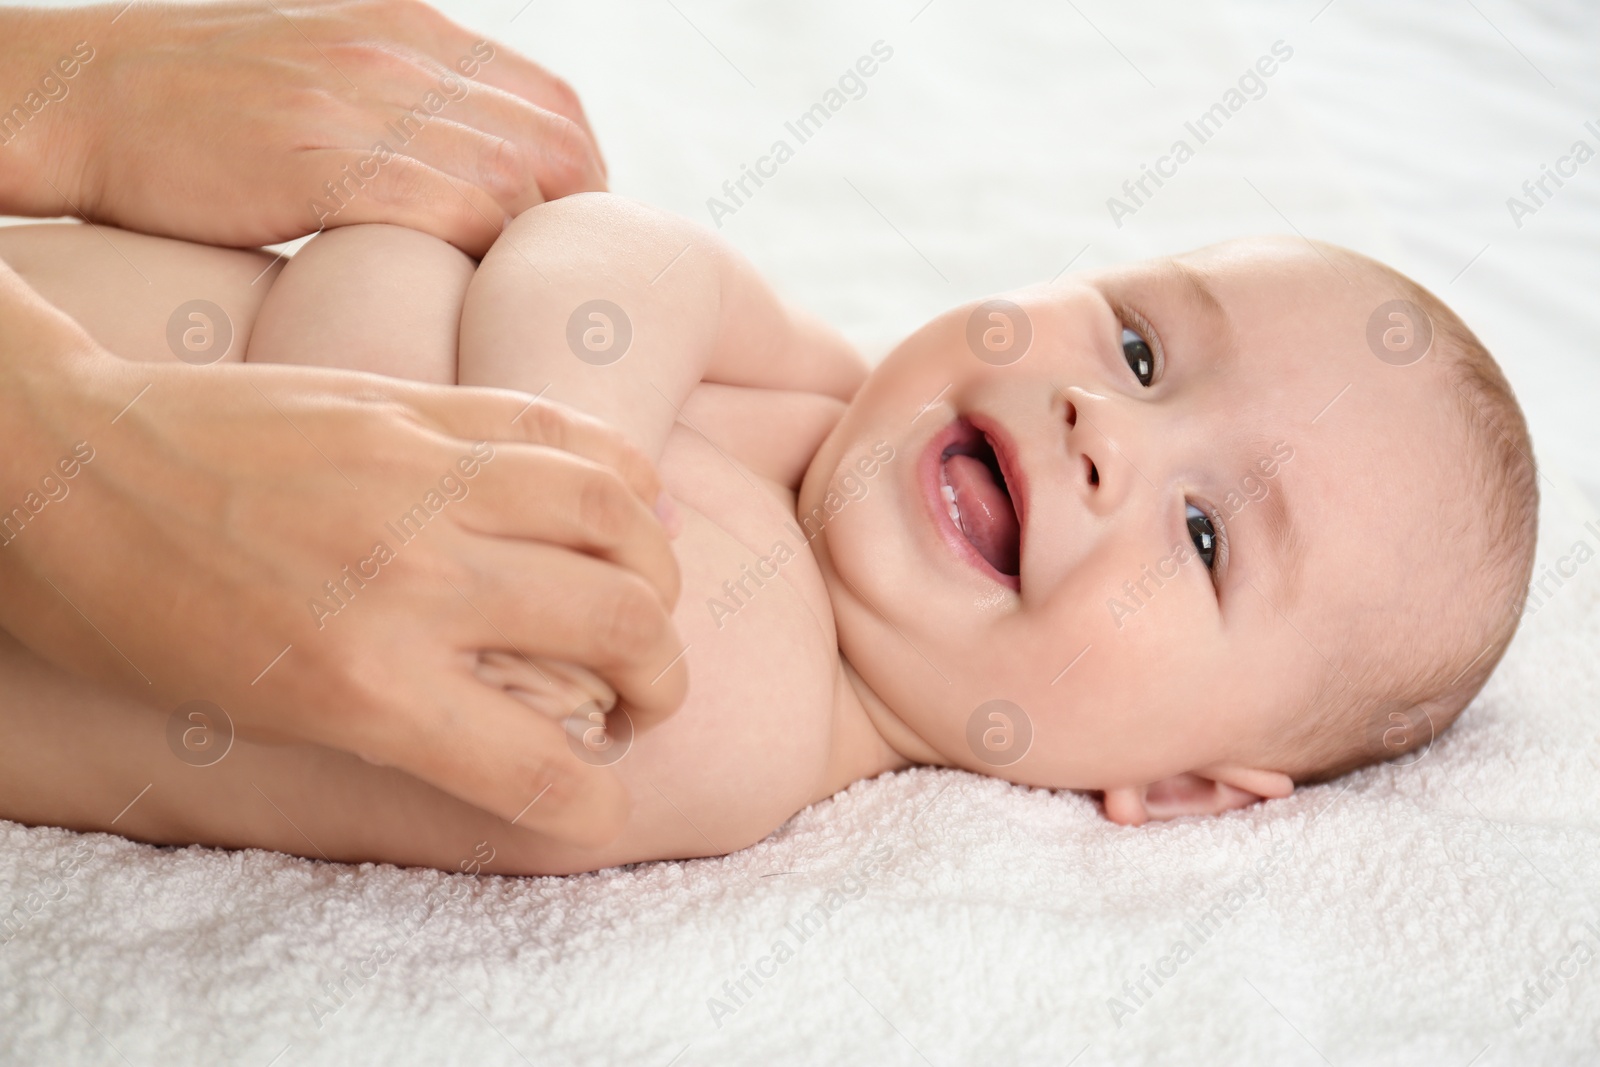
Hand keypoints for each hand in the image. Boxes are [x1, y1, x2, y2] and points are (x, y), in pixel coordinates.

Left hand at [0, 265, 685, 846]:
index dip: (598, 804)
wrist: (58, 471)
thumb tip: (519, 720)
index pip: (542, 772)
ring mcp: (423, 478)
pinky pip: (560, 426)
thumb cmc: (140, 615)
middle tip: (642, 691)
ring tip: (643, 594)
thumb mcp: (268, 711)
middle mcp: (416, 582)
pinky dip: (620, 469)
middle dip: (662, 680)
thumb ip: (408, 721)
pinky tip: (622, 498)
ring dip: (658, 570)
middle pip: (625, 627)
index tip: (602, 798)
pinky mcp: (414, 406)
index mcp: (365, 686)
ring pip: (619, 514)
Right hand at [4, 0, 605, 255]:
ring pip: (518, 179)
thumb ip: (401, 108)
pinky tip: (460, 297)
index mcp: (408, 28)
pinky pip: (455, 211)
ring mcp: (368, 101)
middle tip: (548, 284)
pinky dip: (478, 258)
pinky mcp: (330, 159)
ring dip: (527, 248)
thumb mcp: (323, 73)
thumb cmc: (193, 107)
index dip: (578, 179)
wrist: (80, 98)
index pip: (552, 104)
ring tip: (505, 298)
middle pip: (556, 142)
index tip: (561, 237)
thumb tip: (466, 174)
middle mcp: (403, 54)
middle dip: (573, 220)